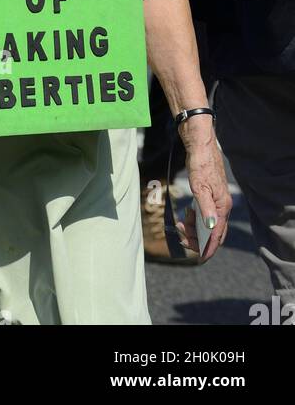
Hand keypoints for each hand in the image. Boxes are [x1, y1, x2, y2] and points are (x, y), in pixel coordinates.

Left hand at [180, 127, 231, 259]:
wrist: (200, 145)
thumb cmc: (200, 164)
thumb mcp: (200, 186)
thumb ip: (205, 208)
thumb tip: (210, 228)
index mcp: (222, 207)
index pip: (217, 235)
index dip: (208, 249)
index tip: (199, 259)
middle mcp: (222, 206)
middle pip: (213, 233)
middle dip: (198, 240)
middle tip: (181, 236)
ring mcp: (216, 201)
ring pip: (208, 225)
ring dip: (194, 229)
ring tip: (181, 224)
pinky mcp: (209, 195)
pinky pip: (204, 215)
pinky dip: (195, 219)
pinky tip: (186, 215)